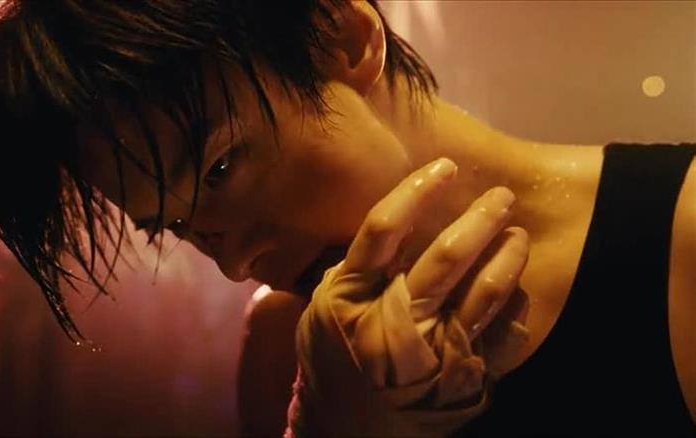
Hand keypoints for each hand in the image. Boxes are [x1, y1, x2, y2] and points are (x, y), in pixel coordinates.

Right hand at [288, 158, 529, 435]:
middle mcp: (395, 322)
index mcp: (351, 297)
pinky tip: (517, 287)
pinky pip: (505, 334)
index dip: (417, 192)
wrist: (348, 428)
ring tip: (517, 233)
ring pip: (485, 292)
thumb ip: (354, 267)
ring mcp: (435, 352)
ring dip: (509, 254)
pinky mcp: (463, 376)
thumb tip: (399, 218)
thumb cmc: (333, 357)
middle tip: (502, 196)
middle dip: (481, 218)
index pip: (384, 230)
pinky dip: (516, 306)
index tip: (445, 168)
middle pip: (446, 257)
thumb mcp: (322, 307)